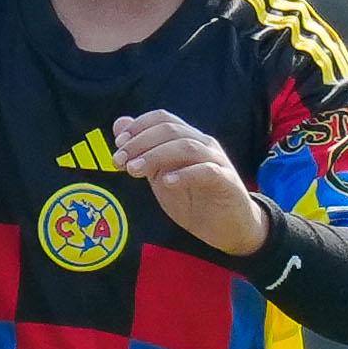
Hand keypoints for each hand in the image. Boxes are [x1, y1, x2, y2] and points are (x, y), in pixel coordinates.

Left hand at [115, 109, 273, 256]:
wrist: (229, 229)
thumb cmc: (195, 201)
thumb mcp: (160, 177)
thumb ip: (143, 152)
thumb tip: (119, 124)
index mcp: (187, 139)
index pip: (162, 119)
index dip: (138, 127)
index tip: (118, 145)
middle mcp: (203, 144)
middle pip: (170, 130)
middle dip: (140, 142)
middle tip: (120, 161)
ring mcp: (217, 160)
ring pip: (186, 147)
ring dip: (156, 156)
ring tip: (134, 171)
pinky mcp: (227, 181)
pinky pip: (206, 170)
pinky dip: (184, 174)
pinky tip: (167, 183)